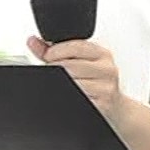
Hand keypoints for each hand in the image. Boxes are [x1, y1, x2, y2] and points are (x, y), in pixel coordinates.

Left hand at [30, 36, 149, 149]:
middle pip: (69, 66)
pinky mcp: (103, 105)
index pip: (74, 47)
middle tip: (53, 75)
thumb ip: (54, 51)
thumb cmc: (96, 82)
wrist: (117, 108)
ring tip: (63, 86)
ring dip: (61, 85)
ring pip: (71, 83)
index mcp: (102, 54)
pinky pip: (77, 99)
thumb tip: (32, 41)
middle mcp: (107, 69)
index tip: (48, 57)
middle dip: (55, 70)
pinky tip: (71, 96)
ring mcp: (106, 87)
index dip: (55, 52)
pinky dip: (68, 97)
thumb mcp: (80, 62)